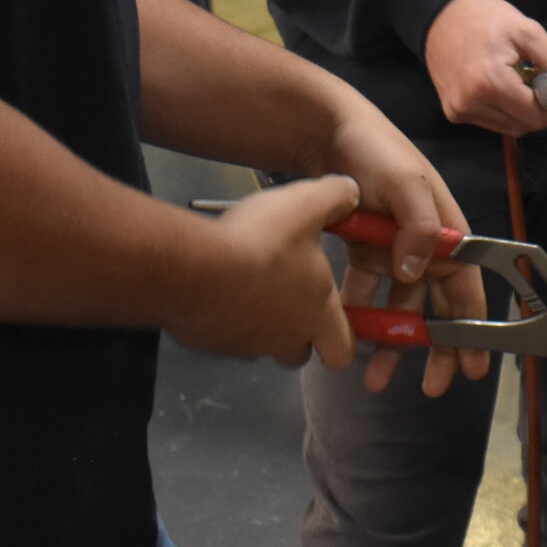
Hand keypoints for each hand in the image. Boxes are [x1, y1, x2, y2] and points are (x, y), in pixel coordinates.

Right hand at [168, 174, 358, 367]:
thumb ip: (336, 197)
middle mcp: (285, 336)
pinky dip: (226, 317)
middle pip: (300, 353)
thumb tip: (350, 193)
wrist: (196, 267)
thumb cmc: (258, 244)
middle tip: (292, 301)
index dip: (344, 340)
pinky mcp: (210, 341)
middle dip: (299, 334)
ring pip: (261, 344)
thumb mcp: (308, 204)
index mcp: (317, 312)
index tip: (340, 323)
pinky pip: (224, 336)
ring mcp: (245, 343)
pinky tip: (220, 287)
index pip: (343, 350)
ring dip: (260, 322)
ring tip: (252, 286)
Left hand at [323, 108, 491, 395]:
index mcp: (448, 232)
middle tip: (432, 387)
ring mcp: (395, 250)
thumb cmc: (378, 151)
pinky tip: (346, 336)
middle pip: (438, 306)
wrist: (329, 131)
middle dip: (438, 349)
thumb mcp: (405, 183)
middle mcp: (426, 246)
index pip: (468, 288)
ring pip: (400, 306)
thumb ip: (418, 225)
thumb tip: (416, 270)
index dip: (474, 329)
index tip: (475, 367)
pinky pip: (365, 292)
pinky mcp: (364, 251)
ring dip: (392, 342)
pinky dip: (358, 316)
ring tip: (376, 379)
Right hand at [422, 0, 546, 136]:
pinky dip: (501, 109)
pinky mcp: (452, 113)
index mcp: (489, 83)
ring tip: (511, 78)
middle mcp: (470, 104)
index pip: (535, 117)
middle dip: (535, 107)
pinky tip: (495, 85)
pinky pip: (490, 122)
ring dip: (518, 110)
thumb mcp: (526, 30)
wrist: (439, 14)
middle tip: (531, 77)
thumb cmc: (485, 17)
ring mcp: (459, 111)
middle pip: (522, 126)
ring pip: (508, 128)